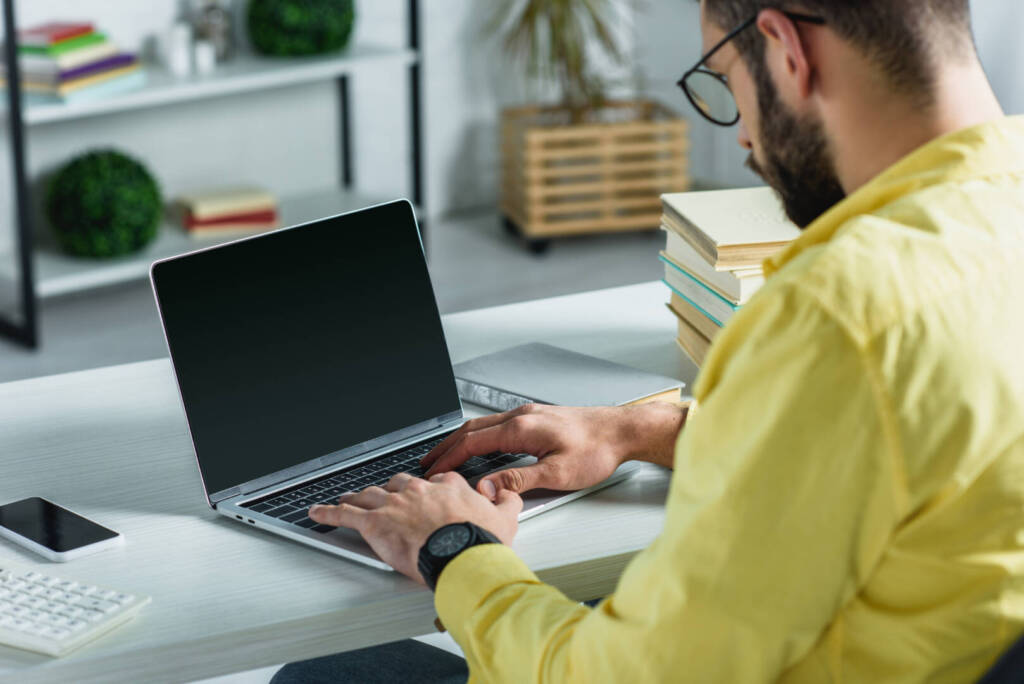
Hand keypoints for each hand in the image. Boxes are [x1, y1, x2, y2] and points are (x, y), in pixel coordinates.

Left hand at [308, 472, 520, 582]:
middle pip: (398, 485)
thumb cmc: (480, 542)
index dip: (428, 490)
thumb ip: (507, 501)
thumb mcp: (506, 518)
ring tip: (349, 499)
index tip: (426, 496)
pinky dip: (328, 513)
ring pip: (369, 496)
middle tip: (386, 499)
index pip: (434, 482)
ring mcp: (394, 505)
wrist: (462, 556)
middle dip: (391, 492)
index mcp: (448, 488)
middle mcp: (418, 491)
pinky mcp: (374, 524)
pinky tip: (317, 513)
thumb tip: (508, 493)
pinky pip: (345, 515)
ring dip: (358, 498)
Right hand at [421, 402, 686, 499]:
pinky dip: (478, 436)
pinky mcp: (537, 417)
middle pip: (471, 430)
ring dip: (461, 440)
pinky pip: (497, 424)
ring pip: (483, 425)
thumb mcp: (557, 473)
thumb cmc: (597, 449)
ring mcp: (528, 414)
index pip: (472, 443)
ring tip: (446, 454)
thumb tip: (486, 487)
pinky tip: (479, 445)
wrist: (621, 430)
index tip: (432, 471)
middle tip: (427, 463)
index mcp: (521, 428)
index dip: (448, 458)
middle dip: (446, 446)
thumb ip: (518, 480)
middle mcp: (521, 416)